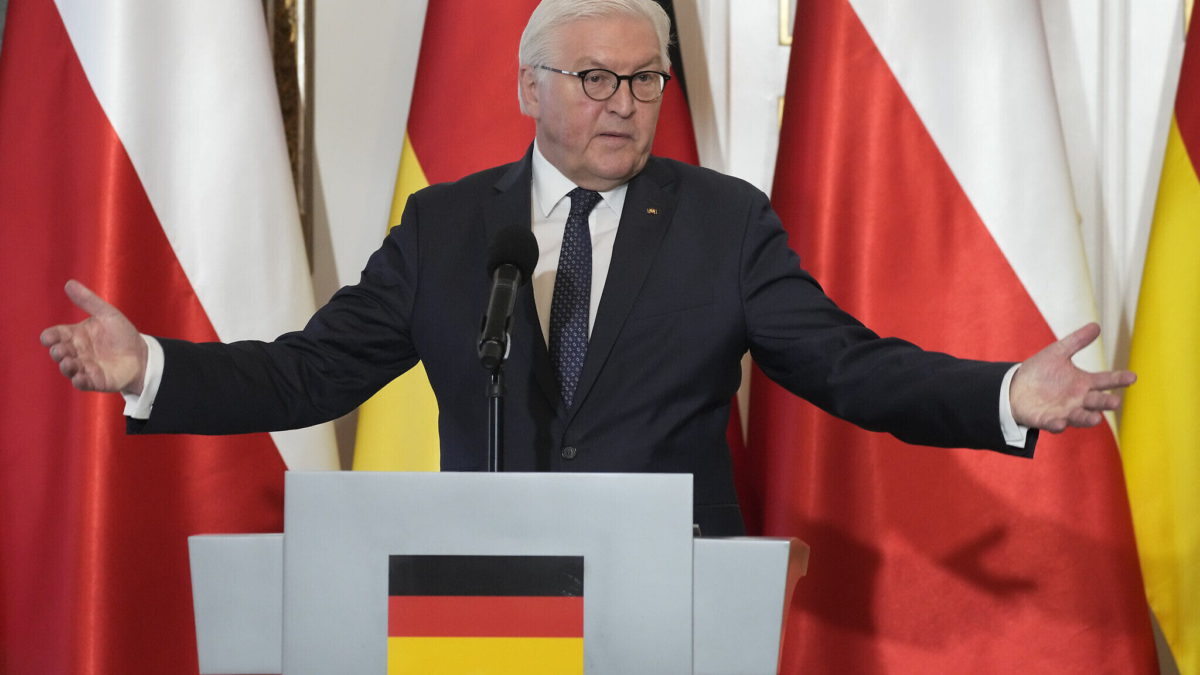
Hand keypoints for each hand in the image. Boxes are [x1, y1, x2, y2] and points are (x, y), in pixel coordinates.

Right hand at [40, 280, 147, 394]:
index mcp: (76, 335)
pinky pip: (82, 383)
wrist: (142, 354)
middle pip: (59, 352)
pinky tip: (80, 377)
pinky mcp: (94, 381)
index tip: (50, 337)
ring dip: (66, 366)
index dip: (50, 336)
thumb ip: (88, 301)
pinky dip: (79, 381)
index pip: (56, 335)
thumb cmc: (122, 334)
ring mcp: (84, 367)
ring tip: (69, 362)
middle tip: (61, 350)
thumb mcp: (107, 314)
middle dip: (57, 351)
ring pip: (68, 368)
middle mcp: (76, 352)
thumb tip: (69, 283)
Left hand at [1010, 323, 1134, 431]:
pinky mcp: (1048, 420)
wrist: (1015, 386)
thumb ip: (1077, 341)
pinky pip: (1054, 424)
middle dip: (1105, 402)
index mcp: (1083, 382)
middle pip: (1096, 401)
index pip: (1105, 380)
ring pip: (1080, 417)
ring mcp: (1064, 411)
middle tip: (1115, 402)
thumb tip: (1096, 325)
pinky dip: (1057, 424)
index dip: (1119, 379)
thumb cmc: (1041, 370)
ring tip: (1096, 418)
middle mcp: (1078, 399)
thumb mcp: (1058, 352)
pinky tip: (1060, 423)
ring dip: (1087, 418)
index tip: (1132, 376)